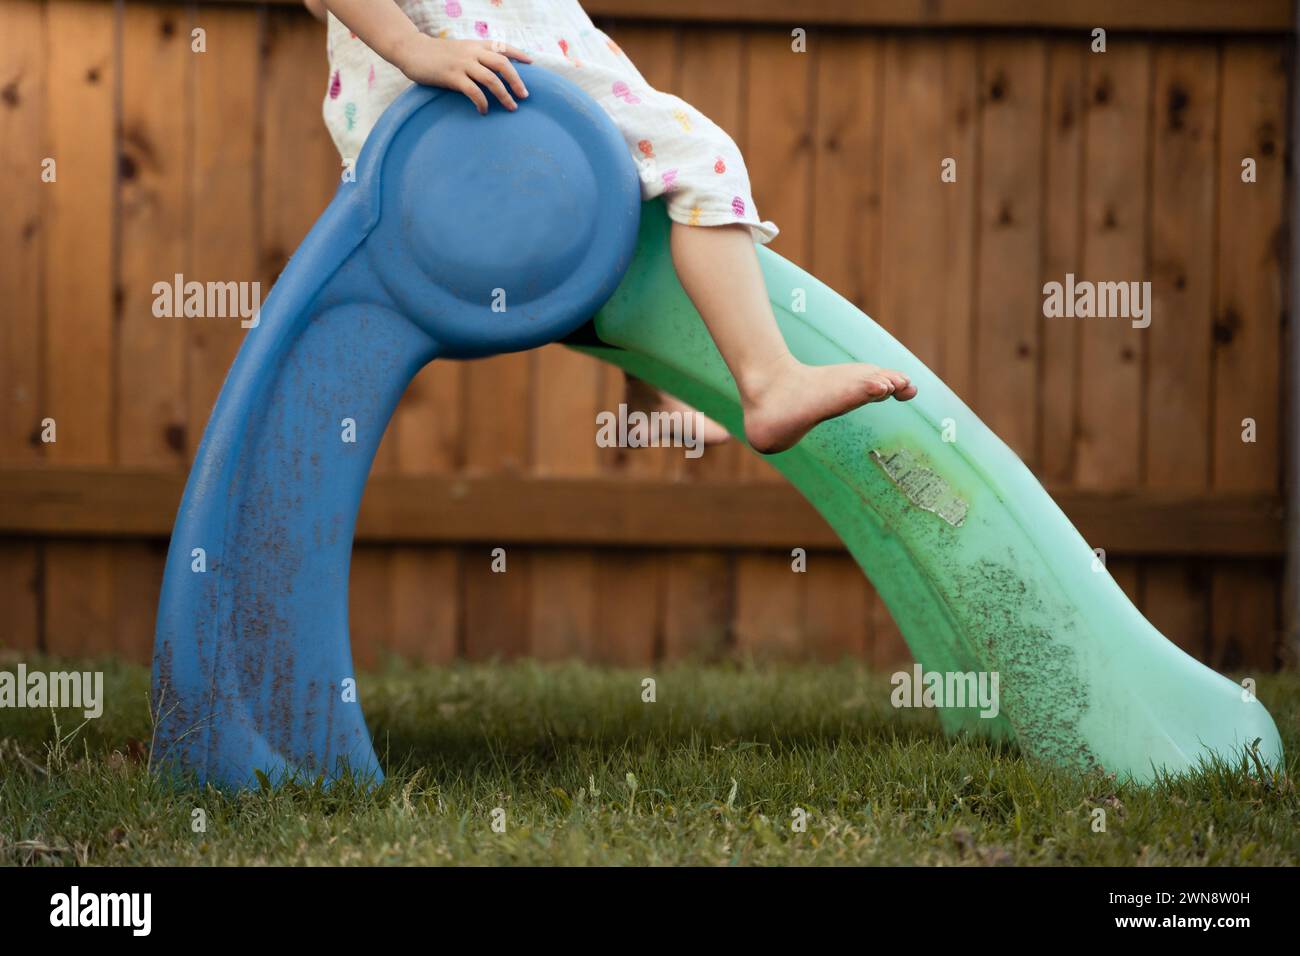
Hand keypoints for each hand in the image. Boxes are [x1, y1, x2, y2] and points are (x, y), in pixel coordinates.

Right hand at [392, 34, 531, 113]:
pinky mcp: (452, 76)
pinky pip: (473, 91)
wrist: (412, 50)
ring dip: (504, 95)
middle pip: (503, 64)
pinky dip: (482, 102)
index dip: (519, 54)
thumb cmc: (436, 54)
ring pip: (491, 79)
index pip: (503, 46)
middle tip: (524, 96)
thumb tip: (492, 74)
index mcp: (476, 45)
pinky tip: (484, 111)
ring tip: (511, 107)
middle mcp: (472, 52)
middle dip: (517, 81)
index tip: (531, 63)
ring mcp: (462, 64)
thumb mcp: (459, 50)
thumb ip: (475, 58)